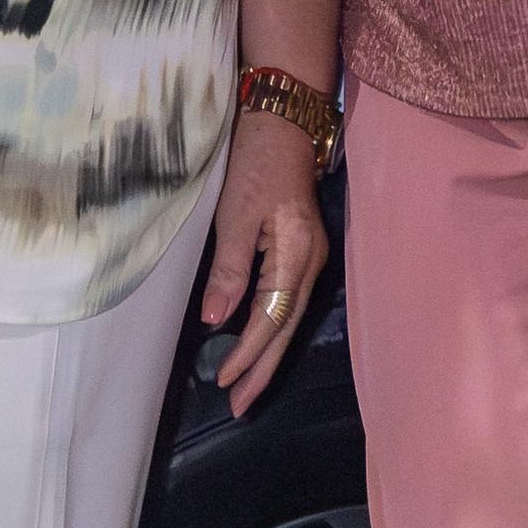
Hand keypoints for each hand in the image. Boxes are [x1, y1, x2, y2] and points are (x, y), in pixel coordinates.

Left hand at [200, 105, 326, 415]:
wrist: (281, 121)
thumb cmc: (255, 161)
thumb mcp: (235, 215)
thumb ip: (229, 270)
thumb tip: (214, 321)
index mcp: (298, 254)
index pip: (270, 318)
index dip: (247, 354)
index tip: (223, 382)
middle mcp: (312, 262)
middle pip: (287, 327)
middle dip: (263, 369)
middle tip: (239, 406)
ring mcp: (312, 257)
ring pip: (289, 318)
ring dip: (267, 354)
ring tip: (247, 387)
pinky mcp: (303, 251)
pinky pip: (288, 302)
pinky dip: (271, 329)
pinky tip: (258, 344)